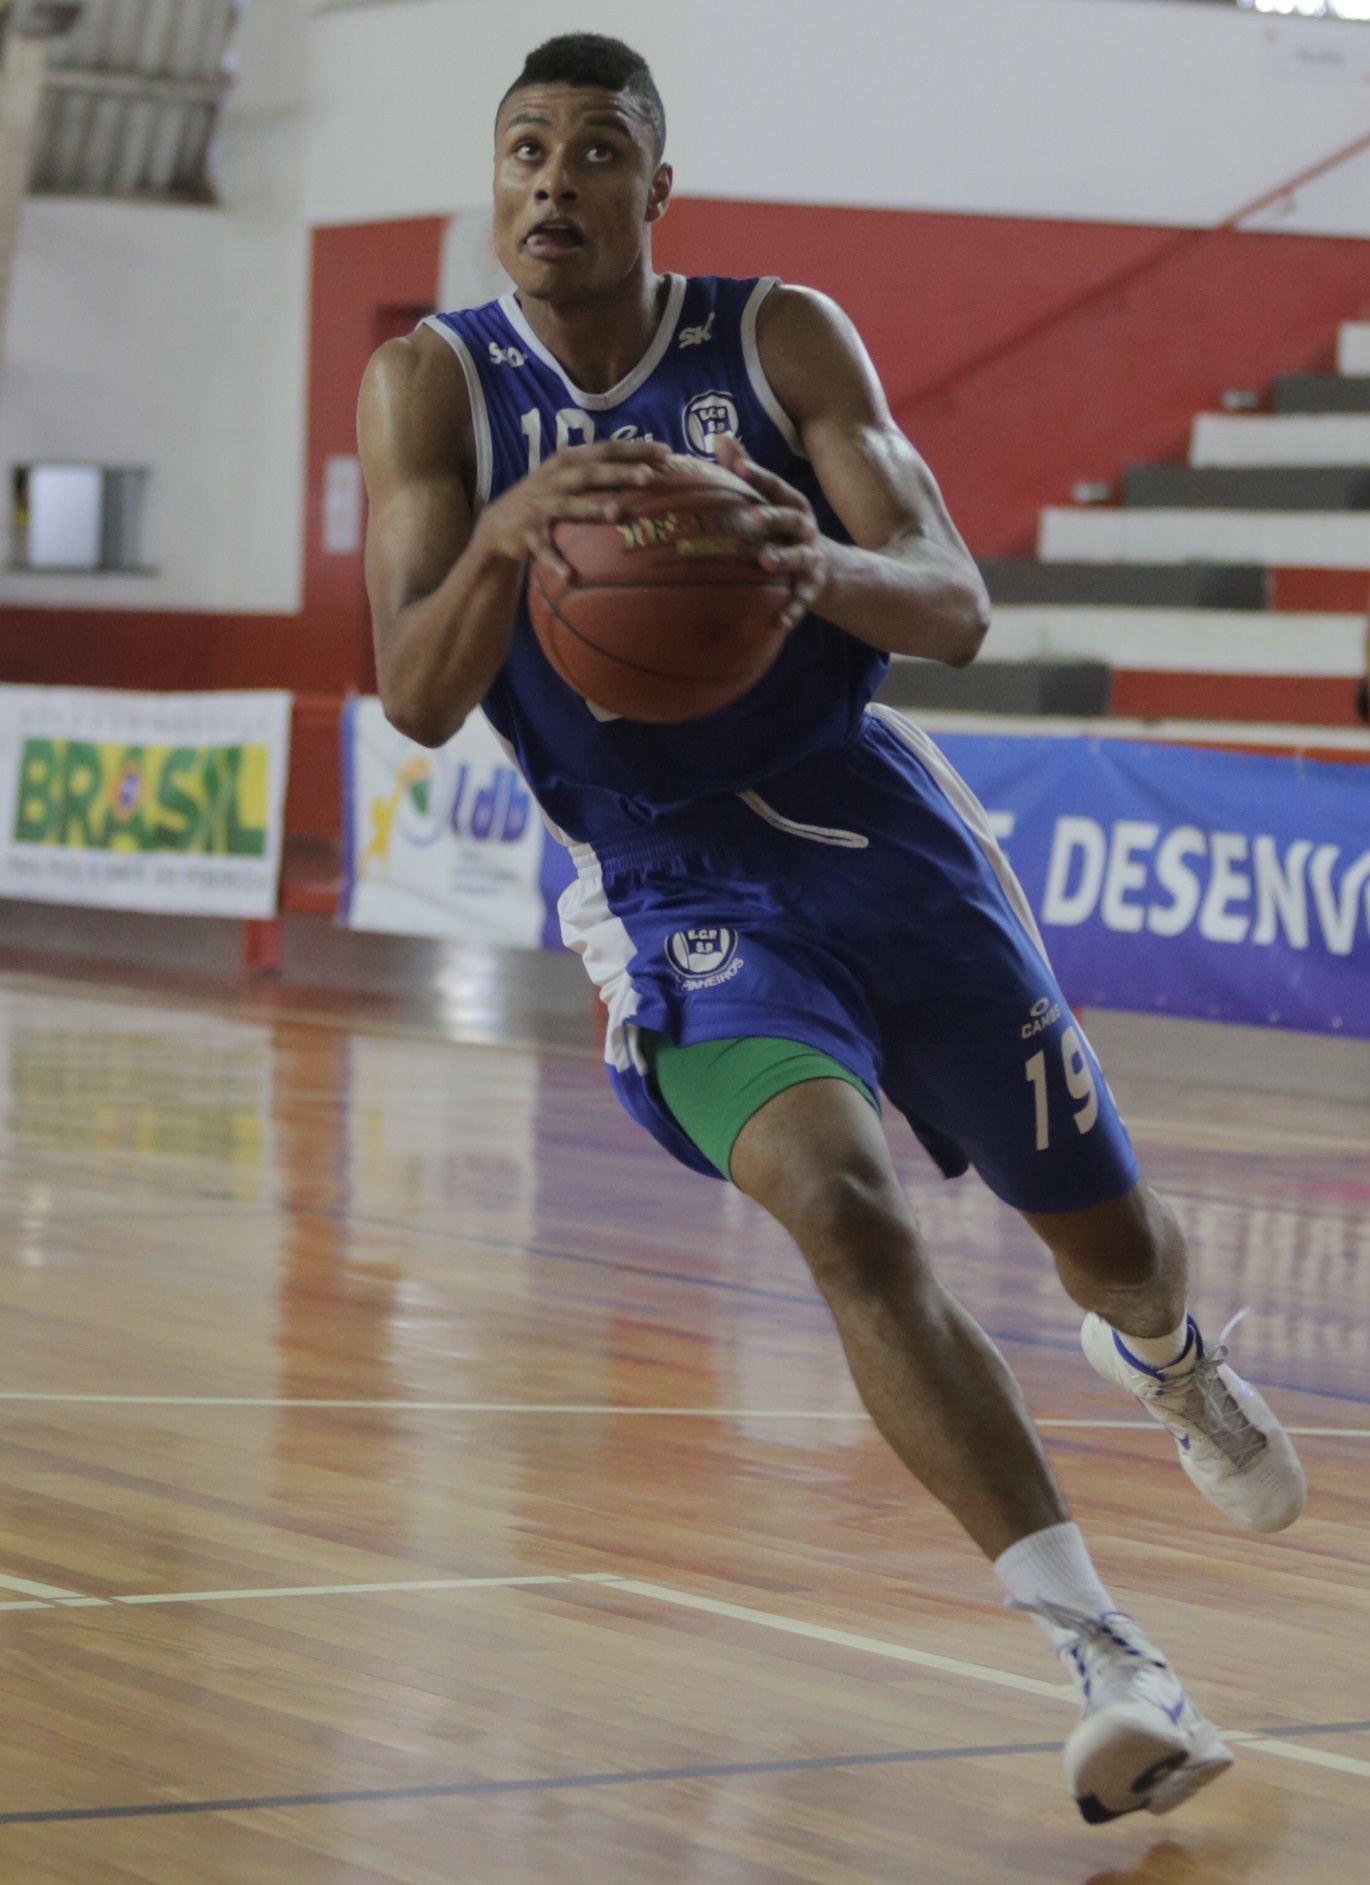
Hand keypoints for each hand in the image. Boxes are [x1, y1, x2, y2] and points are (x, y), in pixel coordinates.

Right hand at [476, 438, 671, 577]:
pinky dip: (554, 561)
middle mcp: (554, 478)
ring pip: (568, 505)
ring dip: (591, 508)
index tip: (666, 452)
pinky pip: (543, 547)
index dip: (633, 448)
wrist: (498, 524)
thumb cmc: (547, 500)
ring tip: (617, 514)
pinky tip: (569, 575)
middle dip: (619, 472)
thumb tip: (648, 473)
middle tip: (649, 477)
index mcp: (567, 461)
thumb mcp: (568, 479)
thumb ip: (599, 473)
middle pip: (590, 472)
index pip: (604, 449)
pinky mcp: (527, 532)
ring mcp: (540, 505)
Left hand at [715, 436, 826, 628]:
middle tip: (752, 517)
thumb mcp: (771, 502)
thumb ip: (747, 471)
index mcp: (792, 506)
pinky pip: (802, 600)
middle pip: (793, 519)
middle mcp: (804, 530)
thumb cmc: (785, 530)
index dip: (758, 474)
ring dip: (784, 558)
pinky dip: (791, 610)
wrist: (831, 569)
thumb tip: (719, 435)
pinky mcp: (812, 588)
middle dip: (775, 517)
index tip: (738, 465)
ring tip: (765, 562)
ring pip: (799, 557)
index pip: (775, 487)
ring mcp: (810, 559)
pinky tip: (779, 622)